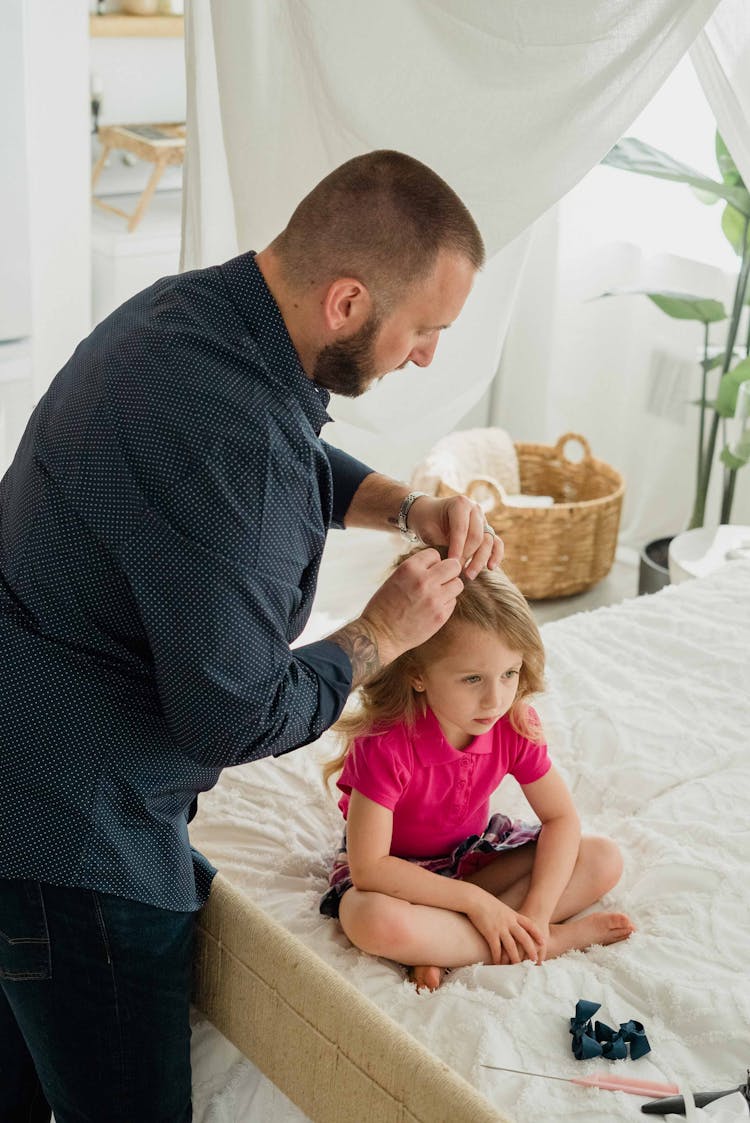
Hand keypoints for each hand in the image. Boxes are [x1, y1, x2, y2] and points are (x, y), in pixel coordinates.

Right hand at [358, 548, 464, 663]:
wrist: (380, 634)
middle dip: (449, 572)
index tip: (428, 571)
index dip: (433, 563)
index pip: (434, 554)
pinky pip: (453, 602)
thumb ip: (415, 570)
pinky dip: (446, 604)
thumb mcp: (395, 578)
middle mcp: (424, 581)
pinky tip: (432, 608)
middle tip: (441, 580)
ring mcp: (434, 598)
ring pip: (458, 584)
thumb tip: (436, 565)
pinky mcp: (440, 615)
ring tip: (437, 595)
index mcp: (409, 568)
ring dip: (450, 588)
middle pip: (453, 566)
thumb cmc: (384, 606)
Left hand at [406, 495, 503, 577]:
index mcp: (460, 504)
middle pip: (477, 536)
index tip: (450, 563)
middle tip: (457, 571)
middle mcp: (475, 509)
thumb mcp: (429, 530)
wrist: (429, 515)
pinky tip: (491, 567)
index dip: (457, 548)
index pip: (461, 528)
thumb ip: (442, 543)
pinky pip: (496, 543)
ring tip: (469, 575)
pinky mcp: (487, 531)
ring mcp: (483, 520)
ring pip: (488, 541)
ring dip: (480, 560)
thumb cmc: (427, 522)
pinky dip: (496, 555)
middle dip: (467, 556)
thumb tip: (454, 563)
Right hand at [466, 892, 544, 965]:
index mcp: (513, 914)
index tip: (543, 942)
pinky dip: (498, 958)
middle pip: (524, 937)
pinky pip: (496, 948)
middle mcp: (509, 922)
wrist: (474, 898)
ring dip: (515, 958)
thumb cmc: (485, 901)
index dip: (537, 934)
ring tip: (518, 967)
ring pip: (511, 946)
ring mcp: (500, 928)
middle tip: (535, 960)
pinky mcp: (490, 933)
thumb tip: (509, 922)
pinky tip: (498, 964)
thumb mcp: (501, 907)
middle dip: (531, 949)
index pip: (529, 925)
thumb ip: (507, 915)